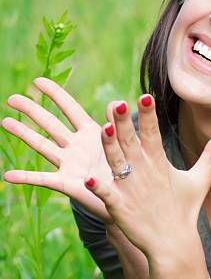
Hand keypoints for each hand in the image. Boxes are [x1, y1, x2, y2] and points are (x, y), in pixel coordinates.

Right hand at [2, 77, 122, 222]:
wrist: (131, 199)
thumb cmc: (128, 169)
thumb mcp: (125, 144)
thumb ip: (118, 124)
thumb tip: (116, 102)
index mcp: (91, 133)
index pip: (70, 109)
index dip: (55, 94)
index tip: (37, 80)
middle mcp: (76, 146)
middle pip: (50, 124)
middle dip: (32, 110)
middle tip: (12, 98)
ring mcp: (69, 164)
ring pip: (42, 146)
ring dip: (24, 134)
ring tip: (5, 121)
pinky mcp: (67, 183)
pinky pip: (43, 180)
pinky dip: (26, 177)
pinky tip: (8, 176)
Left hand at [83, 94, 210, 258]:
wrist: (173, 245)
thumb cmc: (184, 210)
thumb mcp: (200, 180)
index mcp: (161, 165)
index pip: (154, 135)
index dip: (149, 116)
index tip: (145, 96)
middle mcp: (145, 175)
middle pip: (132, 144)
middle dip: (125, 124)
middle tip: (118, 104)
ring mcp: (131, 191)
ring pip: (118, 164)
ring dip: (110, 148)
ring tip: (103, 129)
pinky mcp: (120, 208)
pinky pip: (108, 195)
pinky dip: (99, 188)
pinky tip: (88, 179)